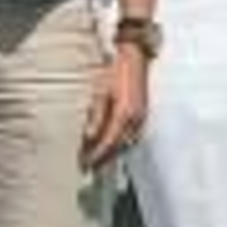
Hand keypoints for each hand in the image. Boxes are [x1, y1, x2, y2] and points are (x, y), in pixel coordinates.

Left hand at [81, 45, 148, 168]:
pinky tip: (112, 146)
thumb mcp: (101, 93)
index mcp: (124, 114)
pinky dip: (120, 144)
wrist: (135, 60)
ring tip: (96, 159)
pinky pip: (131, 137)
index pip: (109, 143)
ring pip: (125, 144)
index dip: (96, 155)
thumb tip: (89, 137)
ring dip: (111, 153)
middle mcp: (135, 120)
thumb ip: (96, 117)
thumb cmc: (116, 72)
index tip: (85, 163)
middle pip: (118, 147)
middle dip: (102, 158)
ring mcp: (140, 119)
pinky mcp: (141, 116)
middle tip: (87, 166)